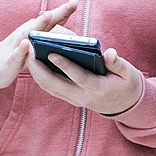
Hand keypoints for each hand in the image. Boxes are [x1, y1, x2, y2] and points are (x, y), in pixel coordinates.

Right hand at [0, 0, 78, 93]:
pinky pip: (16, 55)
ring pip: (28, 33)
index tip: (76, 1)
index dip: (64, 10)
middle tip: (72, 3)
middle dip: (58, 12)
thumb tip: (75, 40)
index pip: (53, 19)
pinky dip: (21, 50)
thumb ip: (53, 40)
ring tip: (48, 15)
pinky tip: (25, 44)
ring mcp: (17, 45)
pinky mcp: (9, 60)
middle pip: (44, 21)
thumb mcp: (37, 45)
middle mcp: (26, 33)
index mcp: (35, 30)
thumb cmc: (19, 54)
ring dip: (38, 25)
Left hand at [26, 46, 144, 115]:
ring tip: (28, 54)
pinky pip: (51, 89)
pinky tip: (34, 63)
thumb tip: (109, 53)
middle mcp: (83, 97)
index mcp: (98, 88)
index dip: (65, 65)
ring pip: (50, 88)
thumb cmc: (126, 83)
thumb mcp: (128, 72)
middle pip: (56, 84)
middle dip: (40, 68)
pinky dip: (41, 77)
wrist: (126, 104)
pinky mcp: (70, 98)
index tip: (51, 52)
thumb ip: (117, 63)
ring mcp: (75, 99)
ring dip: (36, 73)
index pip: (78, 76)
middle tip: (29, 50)